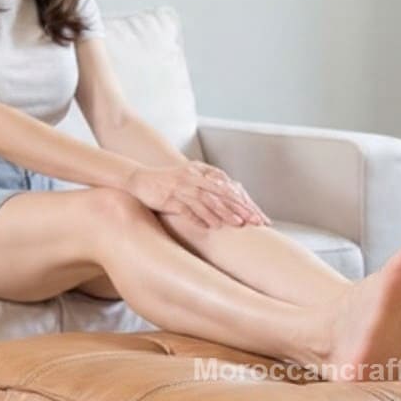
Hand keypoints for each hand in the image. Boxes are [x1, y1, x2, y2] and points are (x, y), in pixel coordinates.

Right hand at [124, 162, 271, 228]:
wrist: (140, 181)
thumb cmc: (169, 184)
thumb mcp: (192, 182)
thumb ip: (211, 188)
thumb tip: (235, 198)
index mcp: (203, 173)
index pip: (231, 188)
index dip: (247, 202)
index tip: (261, 217)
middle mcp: (194, 178)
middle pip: (223, 193)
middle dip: (241, 208)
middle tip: (256, 221)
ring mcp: (182, 187)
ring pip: (207, 200)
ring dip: (223, 212)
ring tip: (238, 224)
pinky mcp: (169, 198)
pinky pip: (187, 209)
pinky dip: (199, 218)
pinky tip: (211, 227)